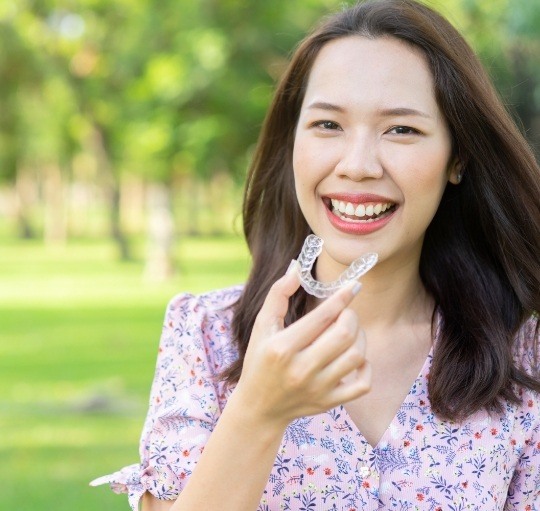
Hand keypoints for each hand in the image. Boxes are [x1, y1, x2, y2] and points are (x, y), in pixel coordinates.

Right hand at [233, 262, 370, 428]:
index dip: (342, 297)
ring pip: (356, 355)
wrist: (259, 407)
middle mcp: (301, 370)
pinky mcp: (329, 402)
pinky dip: (365, 366)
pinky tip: (354, 358)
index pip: (322, 317)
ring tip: (348, 332)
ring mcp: (317, 388)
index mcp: (282, 348)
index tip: (354, 285)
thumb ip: (278, 294)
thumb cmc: (259, 360)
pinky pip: (363, 384)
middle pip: (344, 334)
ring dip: (359, 337)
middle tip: (345, 312)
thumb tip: (297, 267)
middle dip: (351, 316)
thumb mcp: (262, 326)